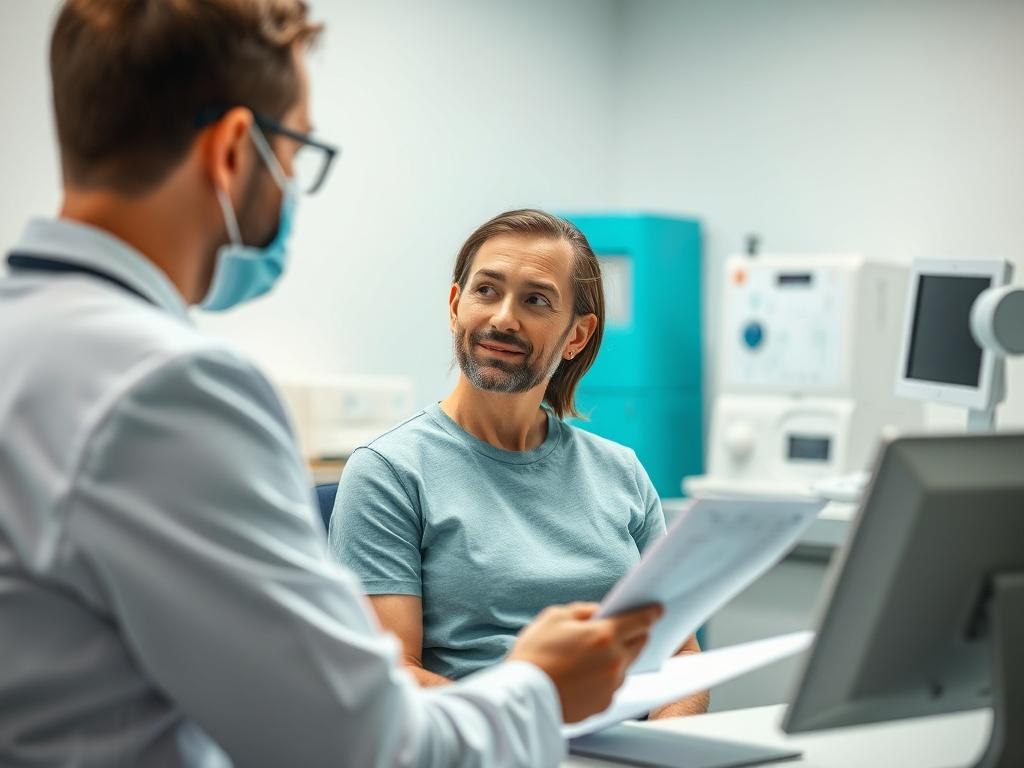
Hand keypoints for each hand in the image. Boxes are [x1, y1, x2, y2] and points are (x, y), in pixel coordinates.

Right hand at [508, 601, 662, 722]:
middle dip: (633, 634)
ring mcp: (611, 686)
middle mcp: (614, 662)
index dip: (651, 613)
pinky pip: (612, 685)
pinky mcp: (604, 705)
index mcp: (604, 636)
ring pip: (624, 665)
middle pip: (639, 643)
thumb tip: (598, 613)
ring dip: (615, 657)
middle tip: (615, 631)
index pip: (640, 621)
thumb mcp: (554, 617)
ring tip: (587, 656)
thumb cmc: (534, 655)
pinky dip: (603, 678)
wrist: (522, 697)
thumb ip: (582, 611)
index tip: (657, 609)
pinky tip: (582, 675)